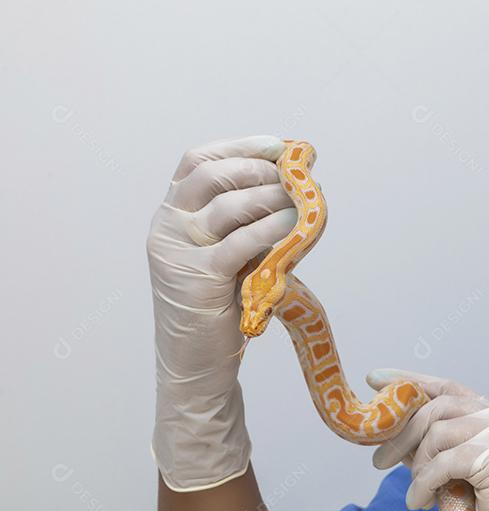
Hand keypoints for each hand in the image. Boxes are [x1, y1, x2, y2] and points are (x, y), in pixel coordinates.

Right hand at [148, 135, 296, 490]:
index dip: (239, 147)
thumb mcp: (228, 251)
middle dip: (259, 169)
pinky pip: (241, 242)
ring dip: (271, 197)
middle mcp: (167, 227)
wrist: (196, 365)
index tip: (278, 146)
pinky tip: (293, 225)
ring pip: (229, 205)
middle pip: (212, 176)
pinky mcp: (199, 279)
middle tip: (294, 175)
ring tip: (299, 200)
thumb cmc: (220, 305)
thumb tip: (295, 182)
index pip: (198, 162)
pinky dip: (271, 228)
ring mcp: (178, 253)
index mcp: (171, 213)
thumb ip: (247, 219)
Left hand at [365, 369, 488, 510]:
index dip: (413, 382)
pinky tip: (419, 503)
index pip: (450, 388)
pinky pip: (444, 462)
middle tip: (379, 460)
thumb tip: (398, 438)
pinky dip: (424, 484)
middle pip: (439, 406)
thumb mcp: (467, 475)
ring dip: (416, 465)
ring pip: (439, 432)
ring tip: (414, 492)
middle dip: (403, 432)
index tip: (378, 380)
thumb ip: (442, 451)